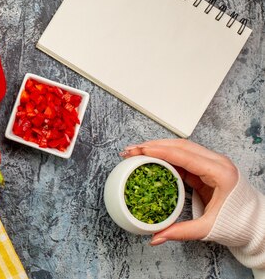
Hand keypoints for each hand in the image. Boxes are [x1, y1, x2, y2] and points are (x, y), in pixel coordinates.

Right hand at [120, 139, 238, 245]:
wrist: (256, 225)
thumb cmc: (238, 224)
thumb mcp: (208, 228)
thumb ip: (181, 231)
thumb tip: (156, 237)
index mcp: (220, 173)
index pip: (184, 155)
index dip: (159, 151)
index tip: (140, 150)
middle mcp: (217, 162)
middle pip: (180, 145)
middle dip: (153, 145)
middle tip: (131, 150)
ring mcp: (213, 163)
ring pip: (181, 147)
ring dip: (158, 148)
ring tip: (137, 152)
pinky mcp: (208, 168)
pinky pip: (184, 157)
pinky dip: (167, 156)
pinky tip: (152, 159)